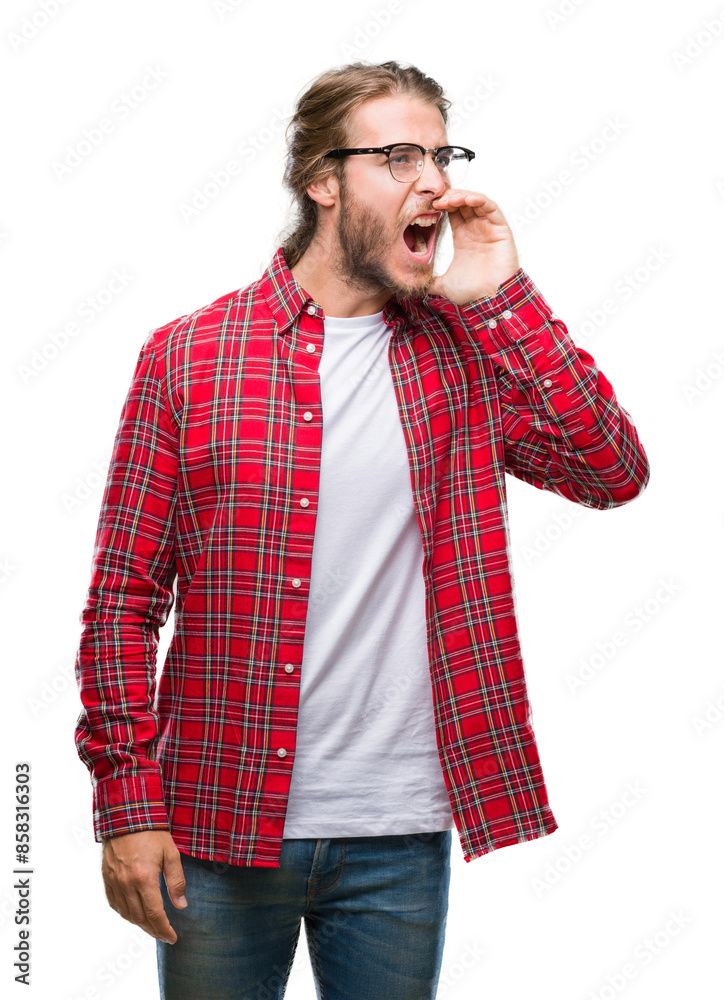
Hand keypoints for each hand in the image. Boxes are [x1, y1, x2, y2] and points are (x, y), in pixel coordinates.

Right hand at [101, 830, 186, 944]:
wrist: (126, 815)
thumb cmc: (152, 832)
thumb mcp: (171, 853)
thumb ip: (177, 881)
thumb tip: (181, 905)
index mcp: (144, 878)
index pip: (155, 914)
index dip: (164, 929)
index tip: (172, 937)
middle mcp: (126, 884)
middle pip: (140, 918)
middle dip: (154, 930)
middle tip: (165, 935)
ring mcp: (114, 882)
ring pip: (126, 914)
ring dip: (140, 924)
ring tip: (152, 927)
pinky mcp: (107, 878)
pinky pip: (115, 904)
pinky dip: (125, 913)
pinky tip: (134, 914)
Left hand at [428, 189, 519, 304]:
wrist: (489, 300)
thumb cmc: (471, 293)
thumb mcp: (442, 284)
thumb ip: (428, 281)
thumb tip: (413, 286)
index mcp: (463, 238)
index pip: (452, 213)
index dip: (442, 205)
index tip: (429, 206)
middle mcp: (476, 230)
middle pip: (463, 203)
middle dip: (449, 197)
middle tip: (437, 200)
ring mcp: (488, 228)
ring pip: (476, 201)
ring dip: (462, 196)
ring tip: (449, 199)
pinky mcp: (501, 229)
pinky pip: (491, 207)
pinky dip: (479, 200)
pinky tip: (466, 199)